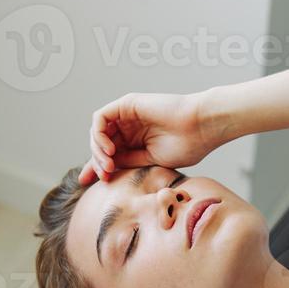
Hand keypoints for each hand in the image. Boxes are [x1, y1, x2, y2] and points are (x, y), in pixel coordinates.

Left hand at [79, 91, 218, 185]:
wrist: (202, 128)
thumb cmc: (187, 146)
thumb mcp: (150, 162)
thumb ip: (127, 163)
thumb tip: (104, 173)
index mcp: (136, 141)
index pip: (107, 154)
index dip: (94, 167)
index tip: (87, 183)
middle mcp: (129, 127)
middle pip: (99, 144)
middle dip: (95, 162)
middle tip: (105, 176)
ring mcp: (127, 115)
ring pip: (97, 132)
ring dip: (97, 150)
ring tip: (109, 165)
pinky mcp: (126, 104)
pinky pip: (100, 118)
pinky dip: (99, 135)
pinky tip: (110, 150)